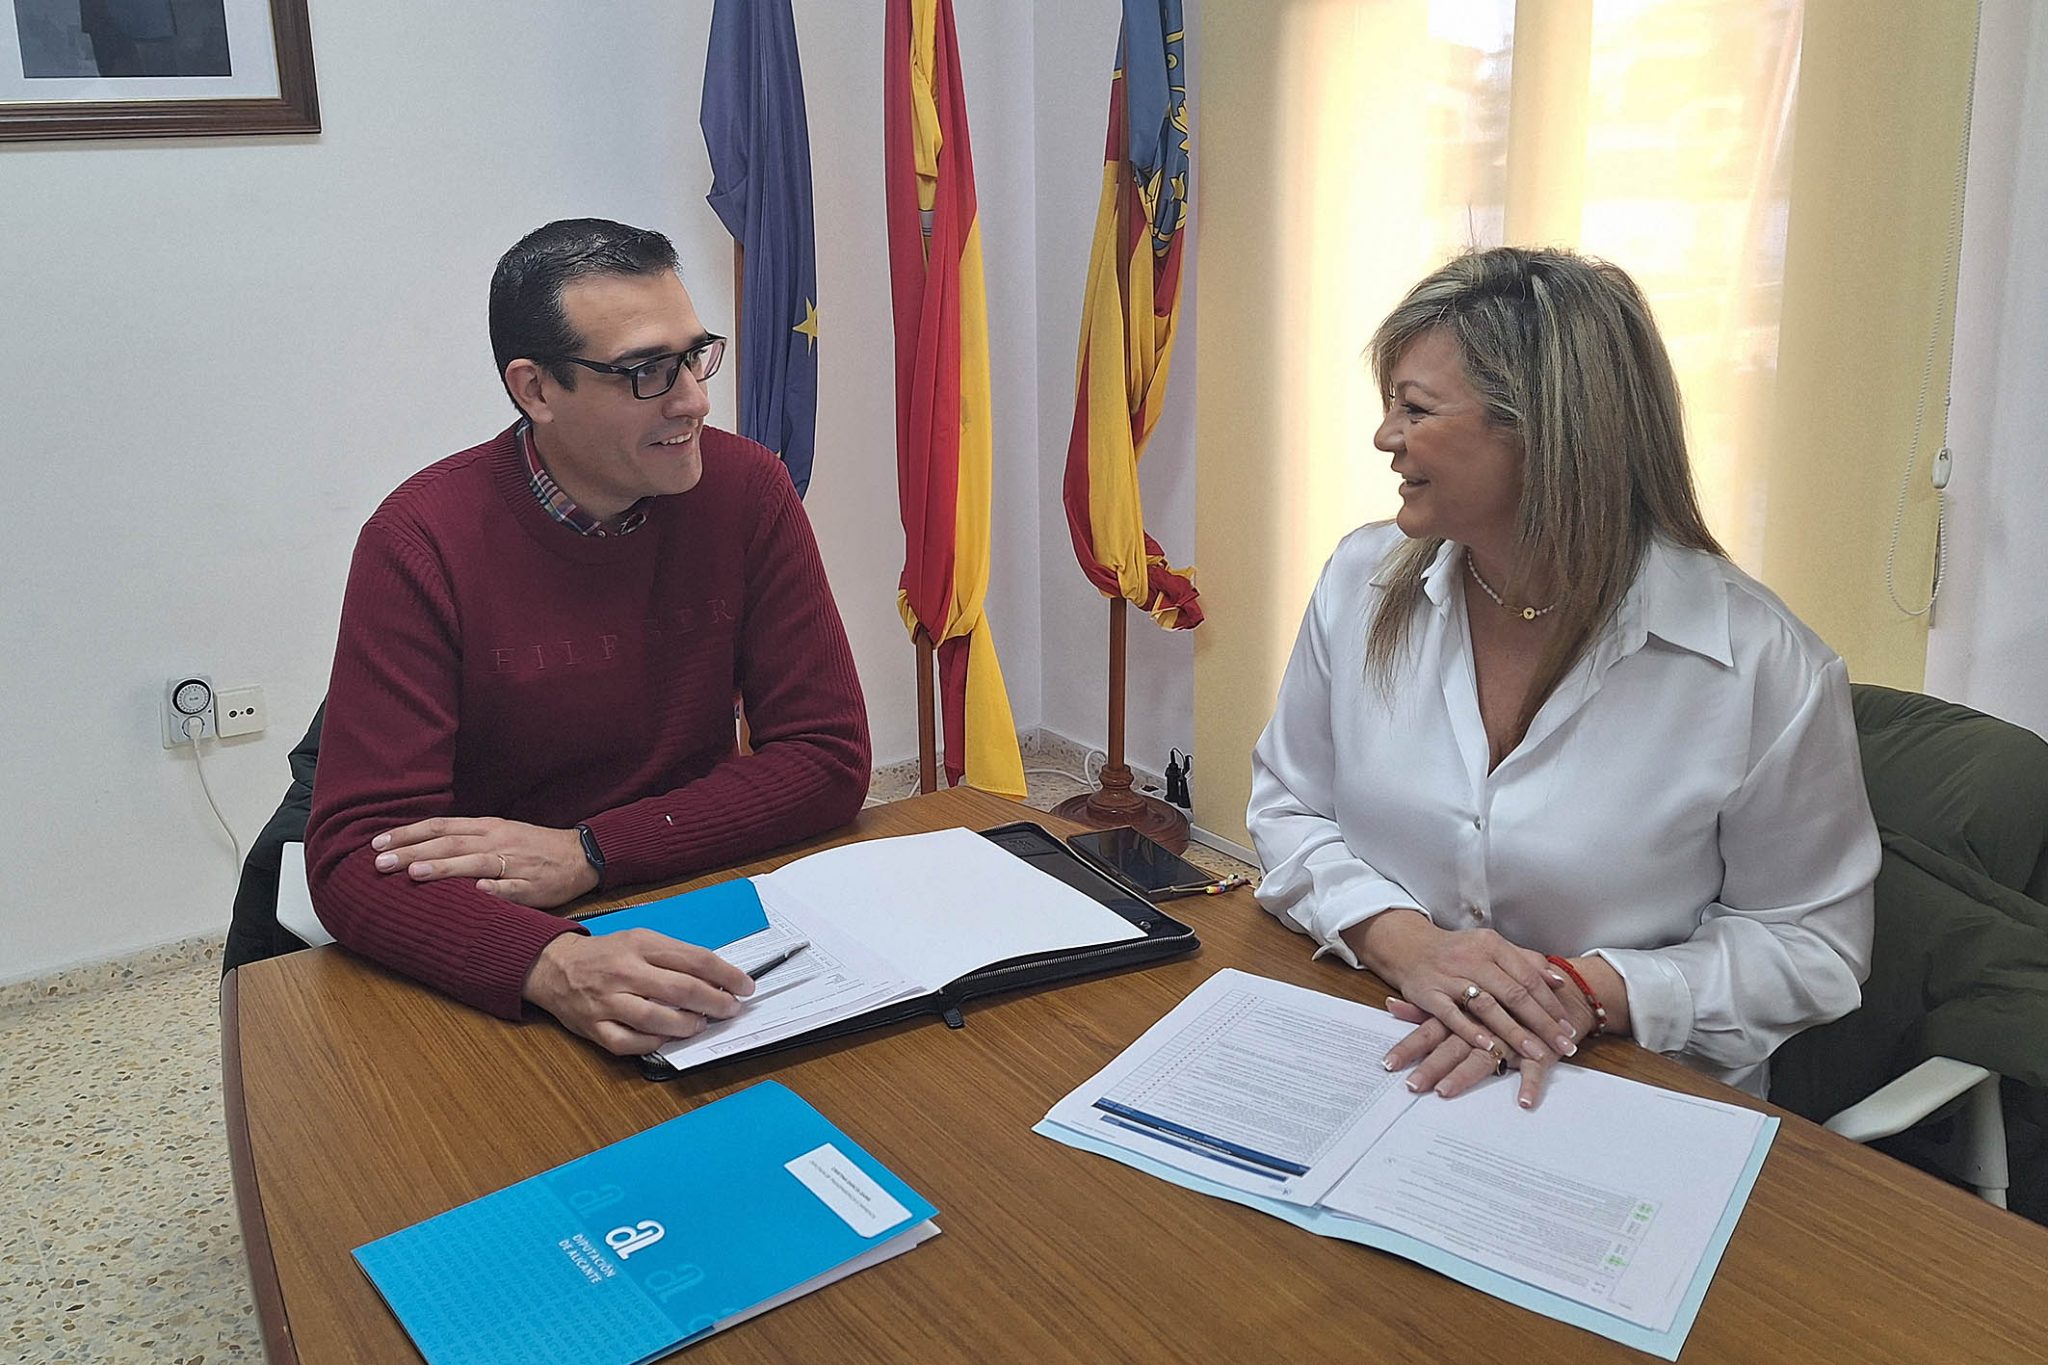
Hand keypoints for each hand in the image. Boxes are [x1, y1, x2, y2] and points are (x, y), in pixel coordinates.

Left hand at [371, 816, 597, 908]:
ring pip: (475, 863)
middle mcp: (496, 842)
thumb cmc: (532, 847)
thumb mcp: (497, 834)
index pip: (440, 827)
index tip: (378, 843)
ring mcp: (515, 864)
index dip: (408, 834)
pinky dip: (495, 889)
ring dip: (445, 868)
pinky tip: (478, 892)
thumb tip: (421, 850)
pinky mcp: (533, 886)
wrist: (580, 856)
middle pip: (449, 844)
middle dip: (413, 852)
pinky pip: (512, 888)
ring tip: (415, 874)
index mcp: (487, 828)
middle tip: (381, 862)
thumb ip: (463, 841)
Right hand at [522, 930, 755, 1055]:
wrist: (554, 965)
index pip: (694, 959)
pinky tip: (666, 1038)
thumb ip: (675, 956)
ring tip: (700, 1024)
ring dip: (686, 1025)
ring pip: (655, 1018)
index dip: (726, 975)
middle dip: (714, 1002)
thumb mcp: (641, 940)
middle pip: (680, 989)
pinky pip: (628, 1042)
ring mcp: (608, 1001)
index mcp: (641, 945)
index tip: (745, 986)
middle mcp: (625, 971)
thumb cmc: (606, 955)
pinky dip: (653, 1043)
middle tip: (729, 1009)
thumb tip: (716, 979)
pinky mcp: (594, 1027)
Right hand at [1350, 910, 1588, 1069]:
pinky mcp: (1428, 993)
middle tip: (1564, 1046)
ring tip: (1536, 1052)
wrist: (1409, 946)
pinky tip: (1489, 1046)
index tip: (1568, 1027)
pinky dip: (1471, 1031)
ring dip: (1513, 1032)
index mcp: (1492, 945)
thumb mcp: (1491, 948)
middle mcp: (1472, 959)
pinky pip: (1452, 1015)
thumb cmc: (1457, 951)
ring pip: (1487, 1006)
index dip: (1550, 1003)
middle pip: (1514, 994)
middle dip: (1542, 1023)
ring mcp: (1449, 976)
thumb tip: (1557, 981)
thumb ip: (1525, 961)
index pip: (1528, 977)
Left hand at [1381, 997, 1550, 1107]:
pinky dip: (1531, 1084)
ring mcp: (1509, 1037)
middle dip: (1431, 1067)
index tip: (1389, 1063)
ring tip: (1445, 1092)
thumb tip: (1390, 1003)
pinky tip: (1525, 1101)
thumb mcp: (1464, 998)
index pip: (1430, 1031)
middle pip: (1451, 1047)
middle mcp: (1483, 1025)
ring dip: (1464, 1076)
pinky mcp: (1538, 1048)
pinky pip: (1536, 1068)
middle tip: (1412, 1086)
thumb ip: (1426, 1005)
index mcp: (1464, 1014)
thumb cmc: (1503, 995)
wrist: (1559, 991)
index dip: (1410, 1047)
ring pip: (1484, 1058)